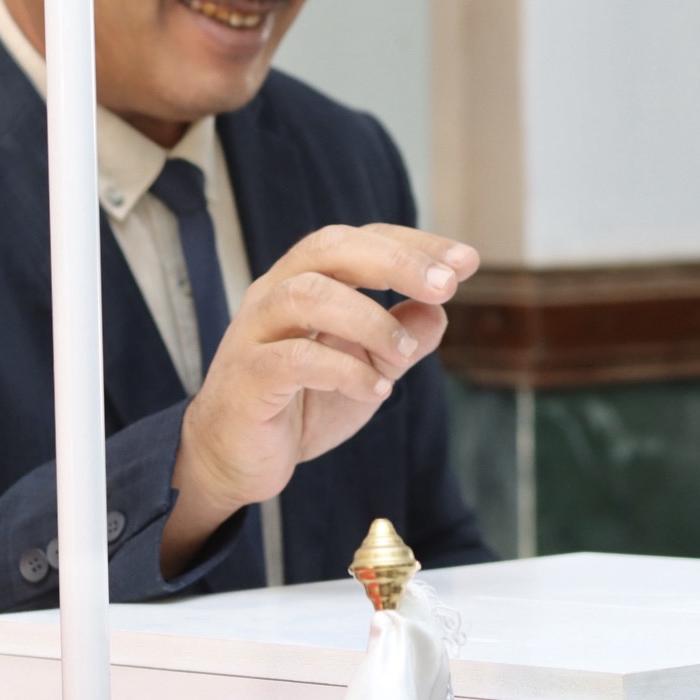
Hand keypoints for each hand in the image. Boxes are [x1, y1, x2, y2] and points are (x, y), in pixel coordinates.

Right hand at [161, 224, 478, 573]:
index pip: (359, 240)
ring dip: (369, 319)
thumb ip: (401, 338)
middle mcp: (275, 293)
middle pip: (330, 248)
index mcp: (304, 281)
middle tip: (447, 287)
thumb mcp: (365, 367)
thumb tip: (439, 310)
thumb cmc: (299, 405)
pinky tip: (375, 390)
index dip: (413, 243)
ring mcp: (255, 332)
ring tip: (404, 353)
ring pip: (306, 294)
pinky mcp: (248, 378)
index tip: (465, 261)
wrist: (234, 459)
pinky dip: (344, 370)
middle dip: (395, 261)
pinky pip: (294, 359)